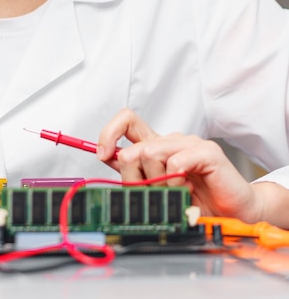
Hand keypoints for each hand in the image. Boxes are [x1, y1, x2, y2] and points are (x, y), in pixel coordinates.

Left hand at [96, 108, 258, 220]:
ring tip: (174, 192)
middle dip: (135, 175)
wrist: (233, 214)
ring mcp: (189, 143)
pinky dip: (174, 181)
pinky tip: (186, 189)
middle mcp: (170, 140)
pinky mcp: (206, 152)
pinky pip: (175, 162)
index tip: (102, 155)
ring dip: (156, 182)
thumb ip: (134, 172)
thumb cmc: (196, 201)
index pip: (126, 121)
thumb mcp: (155, 189)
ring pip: (150, 153)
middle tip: (151, 191)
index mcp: (157, 146)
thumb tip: (106, 156)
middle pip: (134, 145)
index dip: (109, 133)